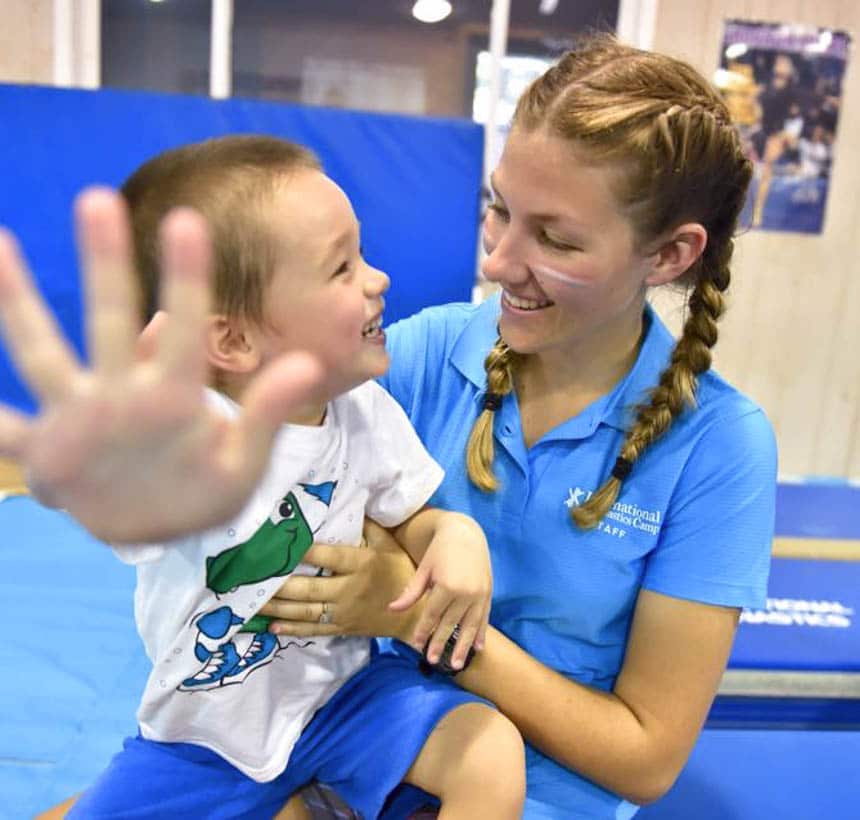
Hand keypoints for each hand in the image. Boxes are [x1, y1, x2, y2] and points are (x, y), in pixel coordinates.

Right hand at [0, 188, 325, 542]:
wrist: (163, 531)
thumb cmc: (206, 489)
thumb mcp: (243, 461)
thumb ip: (267, 414)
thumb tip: (310, 363)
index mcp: (172, 395)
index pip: (184, 330)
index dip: (187, 280)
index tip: (187, 222)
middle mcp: (121, 393)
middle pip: (110, 321)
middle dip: (105, 266)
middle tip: (98, 199)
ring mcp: (79, 418)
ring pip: (43, 355)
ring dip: (19, 304)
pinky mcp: (46, 457)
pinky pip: (6, 432)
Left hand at [259, 519, 421, 639]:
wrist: (416, 612)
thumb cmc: (400, 570)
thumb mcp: (389, 543)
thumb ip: (367, 526)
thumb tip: (347, 501)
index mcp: (362, 564)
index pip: (330, 556)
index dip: (307, 553)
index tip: (283, 545)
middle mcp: (350, 589)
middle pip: (311, 589)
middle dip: (281, 585)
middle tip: (254, 578)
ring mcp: (344, 611)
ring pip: (306, 612)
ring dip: (278, 608)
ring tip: (253, 602)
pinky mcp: (342, 627)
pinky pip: (313, 631)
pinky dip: (292, 630)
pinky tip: (272, 626)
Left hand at [389, 512, 491, 668]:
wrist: (466, 533)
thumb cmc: (440, 550)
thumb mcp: (424, 569)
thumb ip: (411, 592)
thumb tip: (392, 609)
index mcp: (446, 586)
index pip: (432, 615)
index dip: (424, 631)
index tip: (416, 646)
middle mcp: (465, 593)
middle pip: (450, 624)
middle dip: (440, 643)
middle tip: (431, 661)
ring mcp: (479, 594)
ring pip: (469, 626)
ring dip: (463, 647)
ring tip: (456, 665)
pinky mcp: (488, 593)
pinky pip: (484, 618)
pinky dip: (481, 633)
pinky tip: (478, 648)